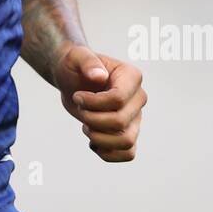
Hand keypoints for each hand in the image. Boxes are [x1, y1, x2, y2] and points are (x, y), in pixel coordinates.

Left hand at [53, 45, 144, 162]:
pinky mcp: (129, 133)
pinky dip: (108, 153)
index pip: (118, 99)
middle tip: (80, 108)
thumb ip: (87, 62)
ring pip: (127, 142)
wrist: (73, 80)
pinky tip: (93, 141)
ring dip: (99, 138)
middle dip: (91, 119)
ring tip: (86, 126)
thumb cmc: (75, 65)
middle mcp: (139, 98)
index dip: (93, 103)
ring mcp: (136, 118)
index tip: (77, 96)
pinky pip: (128, 154)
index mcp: (131, 76)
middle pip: (120, 121)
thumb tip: (99, 76)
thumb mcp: (76, 57)